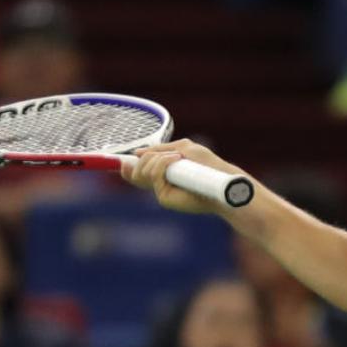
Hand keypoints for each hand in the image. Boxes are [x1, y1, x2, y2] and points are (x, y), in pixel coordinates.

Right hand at [121, 139, 244, 214]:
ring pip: (143, 170)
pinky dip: (163, 163)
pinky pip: (154, 174)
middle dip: (147, 157)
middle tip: (169, 156)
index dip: (127, 167)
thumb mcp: (183, 149)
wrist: (222, 180)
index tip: (124, 159)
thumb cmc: (207, 165)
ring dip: (159, 158)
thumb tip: (136, 152)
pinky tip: (177, 160)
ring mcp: (160, 191)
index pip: (135, 173)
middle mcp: (158, 184)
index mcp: (162, 173)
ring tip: (177, 158)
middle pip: (135, 170)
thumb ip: (161, 150)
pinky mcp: (164, 197)